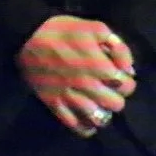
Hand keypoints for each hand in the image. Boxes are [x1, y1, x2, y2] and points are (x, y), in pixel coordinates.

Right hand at [17, 16, 137, 138]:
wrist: (27, 37)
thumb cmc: (63, 31)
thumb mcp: (95, 28)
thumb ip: (118, 47)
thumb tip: (128, 68)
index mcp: (100, 67)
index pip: (127, 86)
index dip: (127, 82)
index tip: (120, 77)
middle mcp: (88, 86)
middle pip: (116, 105)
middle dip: (116, 97)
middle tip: (108, 91)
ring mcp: (71, 98)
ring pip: (98, 118)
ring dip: (102, 112)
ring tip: (98, 105)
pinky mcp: (55, 105)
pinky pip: (75, 125)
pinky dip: (86, 127)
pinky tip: (88, 120)